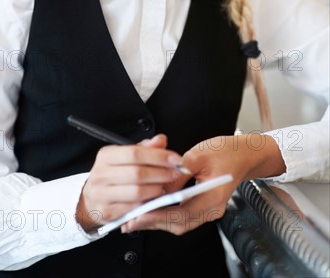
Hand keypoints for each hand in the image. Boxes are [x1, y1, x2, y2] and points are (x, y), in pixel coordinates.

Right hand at [75, 134, 185, 231]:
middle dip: (162, 173)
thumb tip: (161, 140)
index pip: (135, 153)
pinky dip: (148, 204)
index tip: (176, 159)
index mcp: (106, 155)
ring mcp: (101, 194)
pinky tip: (154, 200)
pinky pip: (133, 208)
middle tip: (176, 173)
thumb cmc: (113, 175)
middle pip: (137, 173)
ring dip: (157, 189)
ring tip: (165, 186)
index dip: (159, 156)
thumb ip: (145, 148)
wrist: (92, 198)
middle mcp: (101, 174)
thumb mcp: (125, 157)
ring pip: (137, 192)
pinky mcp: (106, 212)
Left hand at [121, 133, 285, 235]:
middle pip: (178, 223)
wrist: (244, 153)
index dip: (158, 215)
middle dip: (152, 222)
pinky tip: (151, 210)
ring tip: (135, 218)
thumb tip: (159, 184)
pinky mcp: (204, 206)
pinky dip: (165, 214)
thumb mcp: (199, 154)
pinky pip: (183, 216)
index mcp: (213, 196)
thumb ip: (178, 171)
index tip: (139, 214)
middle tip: (129, 221)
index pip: (181, 213)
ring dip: (156, 220)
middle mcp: (212, 209)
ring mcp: (209, 210)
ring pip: (179, 222)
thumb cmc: (226, 151)